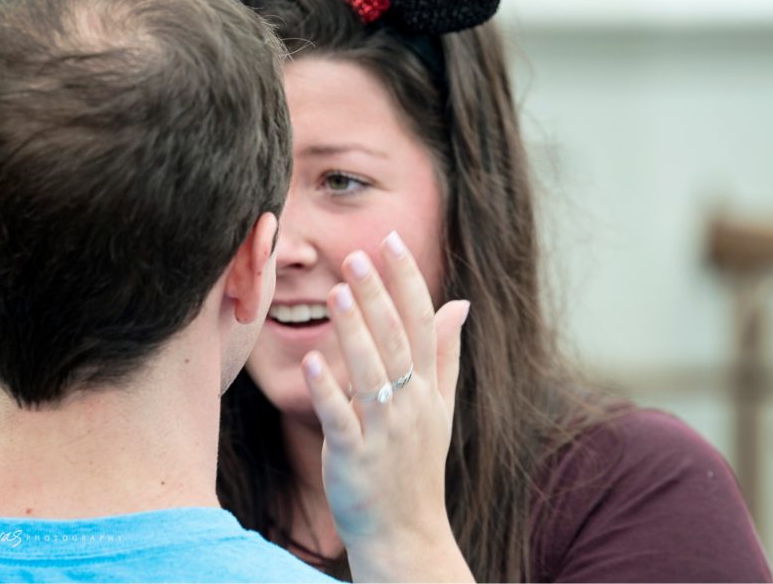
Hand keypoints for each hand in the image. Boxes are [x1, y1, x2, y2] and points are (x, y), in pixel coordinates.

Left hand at [299, 231, 471, 581]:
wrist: (405, 532)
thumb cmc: (418, 464)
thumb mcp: (441, 407)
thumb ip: (447, 354)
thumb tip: (461, 304)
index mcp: (429, 387)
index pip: (423, 323)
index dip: (407, 281)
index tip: (391, 241)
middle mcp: (412, 403)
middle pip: (398, 339)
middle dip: (378, 295)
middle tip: (356, 254)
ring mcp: (385, 430)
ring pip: (372, 373)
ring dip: (355, 331)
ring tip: (338, 291)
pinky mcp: (356, 457)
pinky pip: (342, 419)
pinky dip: (328, 391)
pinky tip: (311, 361)